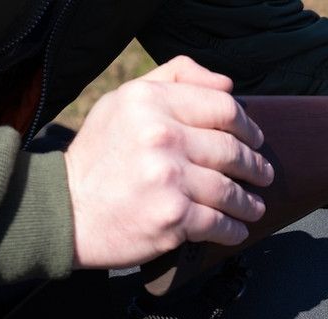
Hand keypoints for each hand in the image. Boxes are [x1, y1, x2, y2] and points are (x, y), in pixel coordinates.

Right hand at [65, 56, 273, 269]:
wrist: (65, 210)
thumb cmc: (100, 156)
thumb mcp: (124, 102)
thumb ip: (175, 80)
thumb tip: (227, 84)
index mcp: (151, 101)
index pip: (223, 108)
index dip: (248, 126)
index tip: (256, 139)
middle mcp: (161, 136)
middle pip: (232, 150)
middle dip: (255, 167)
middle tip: (262, 175)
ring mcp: (169, 177)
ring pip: (231, 190)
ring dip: (249, 202)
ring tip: (254, 206)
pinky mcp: (173, 216)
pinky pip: (220, 223)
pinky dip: (234, 229)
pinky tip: (237, 229)